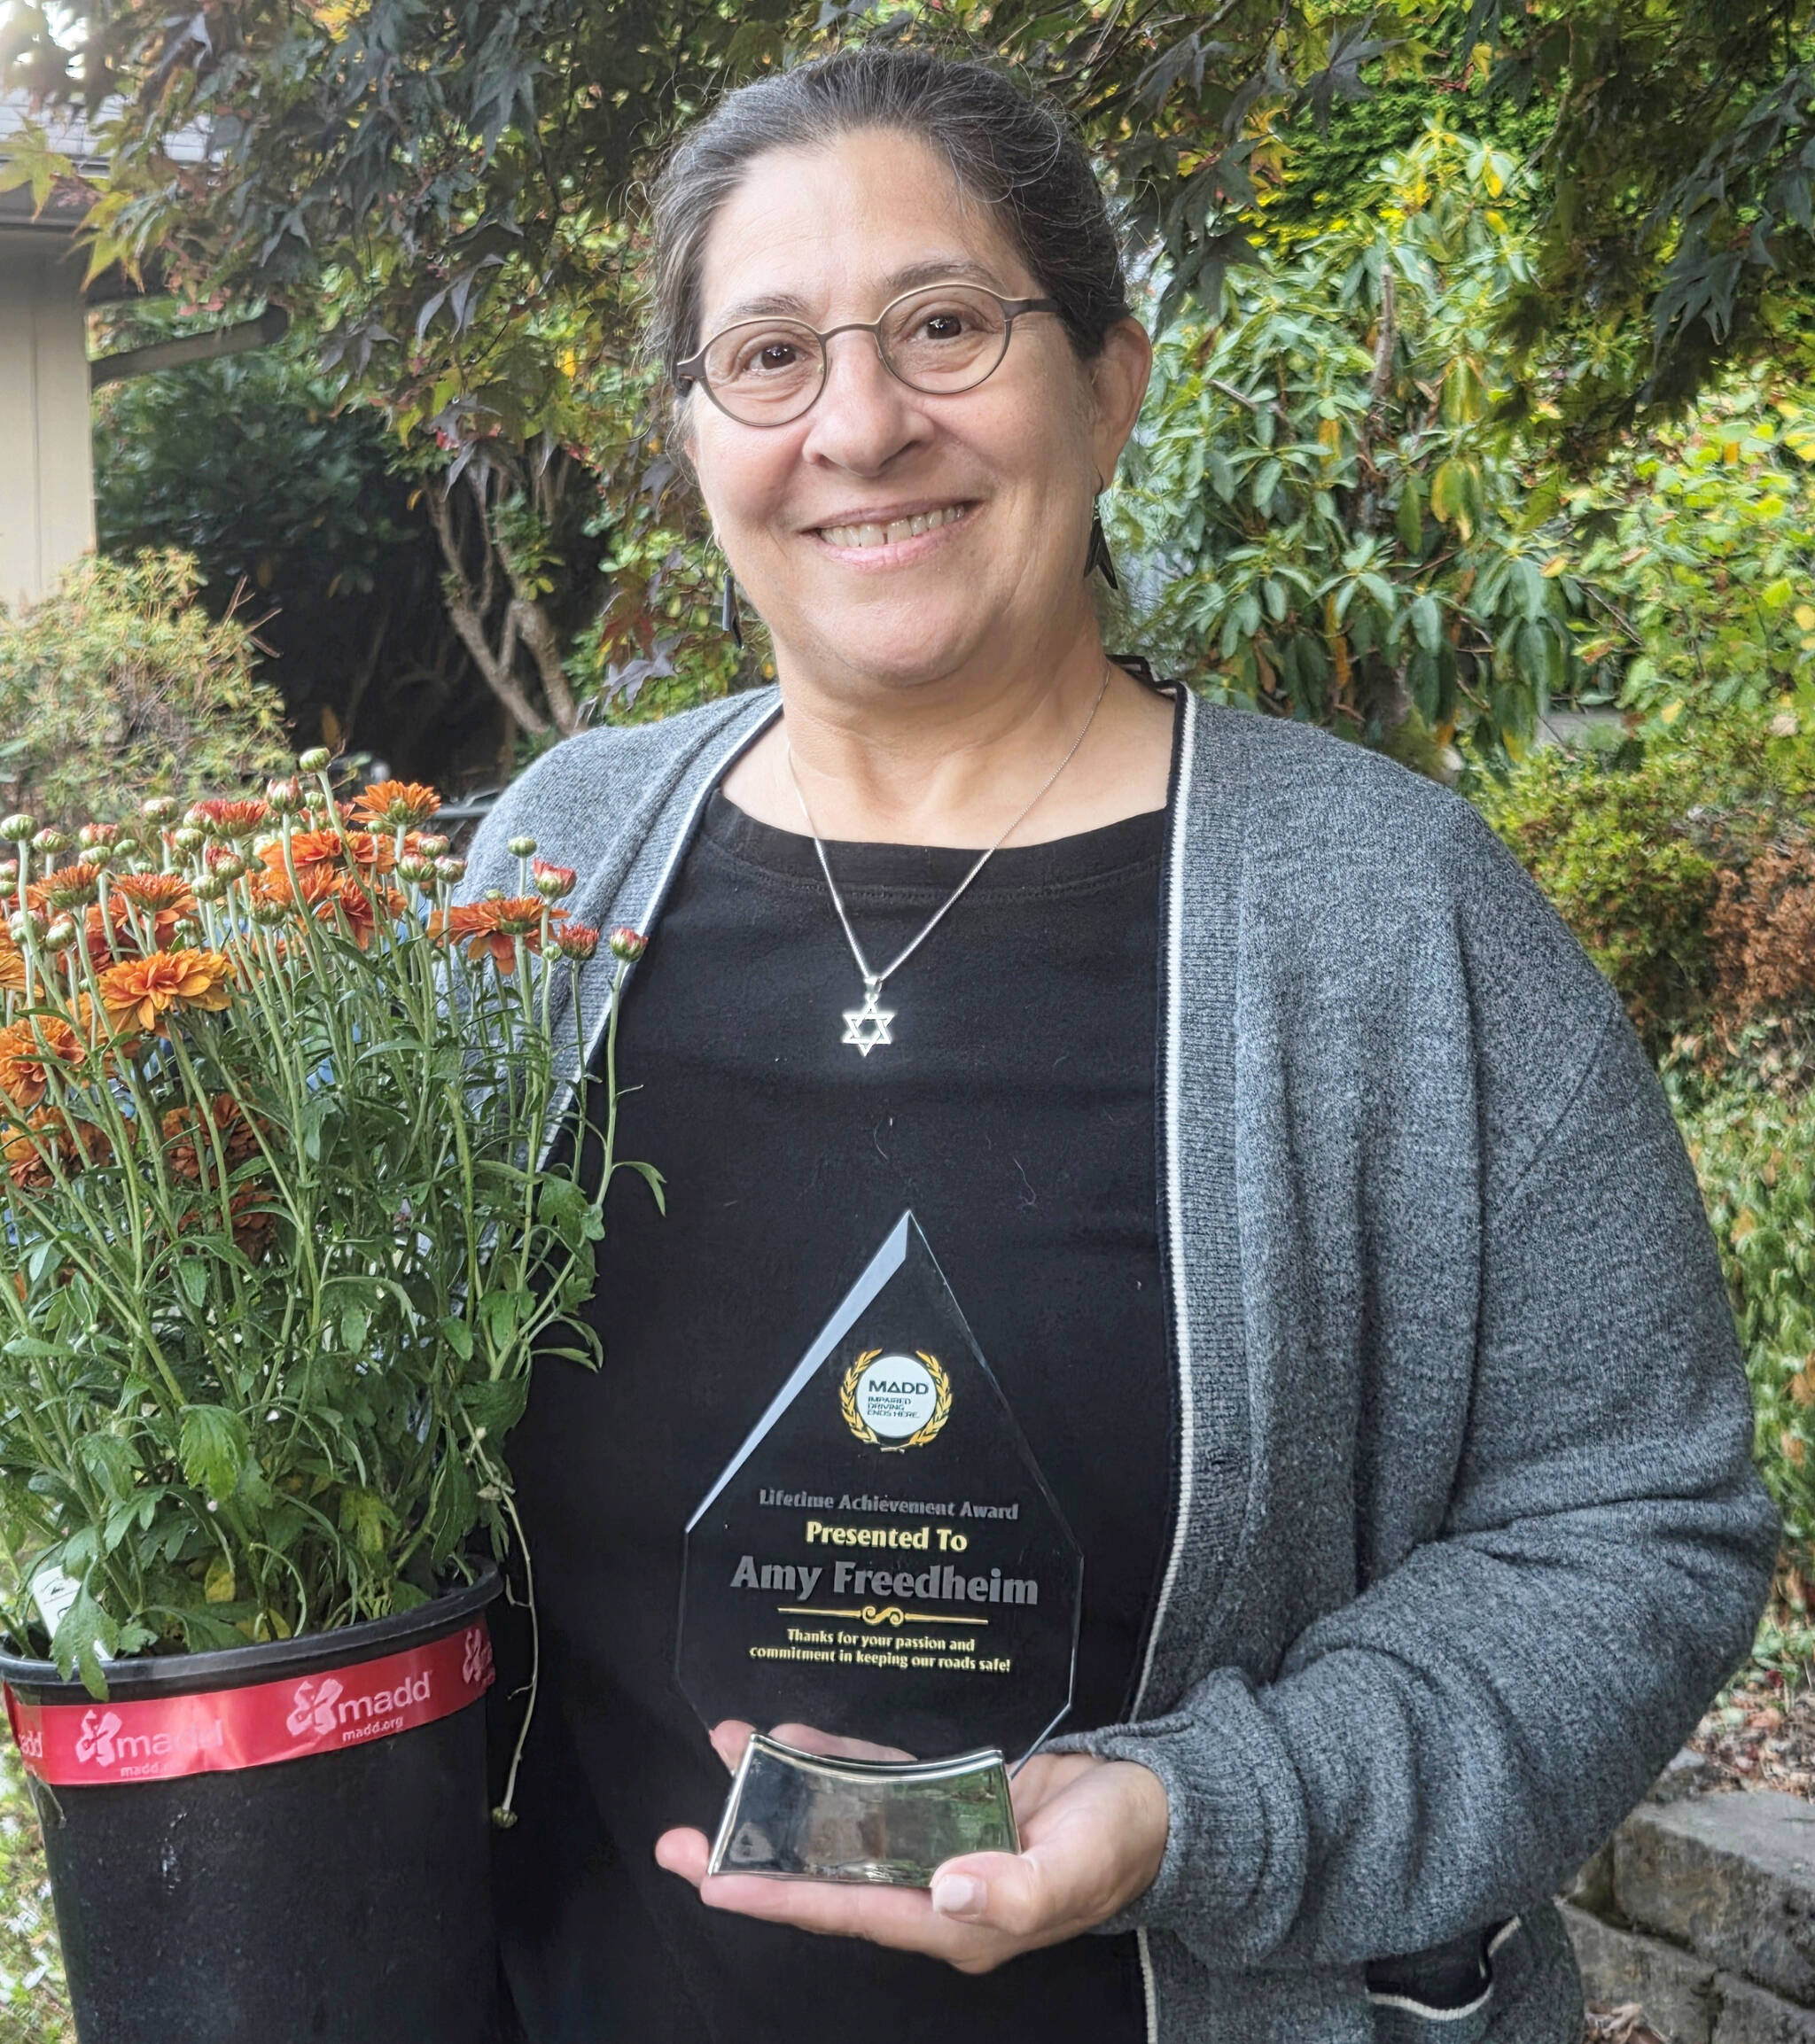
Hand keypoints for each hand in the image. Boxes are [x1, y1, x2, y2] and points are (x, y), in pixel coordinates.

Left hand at [654, 1720, 1168, 1974]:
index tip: (708, 1880)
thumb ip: (1014, 1892)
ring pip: (841, 1822)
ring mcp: (937, 1843)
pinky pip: (878, 1785)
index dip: (775, 1897)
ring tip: (727, 1753)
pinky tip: (794, 1737)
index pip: (845, 1910)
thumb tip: (946, 1893)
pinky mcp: (951, 1801)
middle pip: (825, 1872)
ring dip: (785, 1792)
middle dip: (753, 1850)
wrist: (1160, 1805)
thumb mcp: (1074, 1870)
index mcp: (952, 1920)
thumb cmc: (1121, 1841)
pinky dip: (835, 1763)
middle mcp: (931, 1888)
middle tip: (678, 1835)